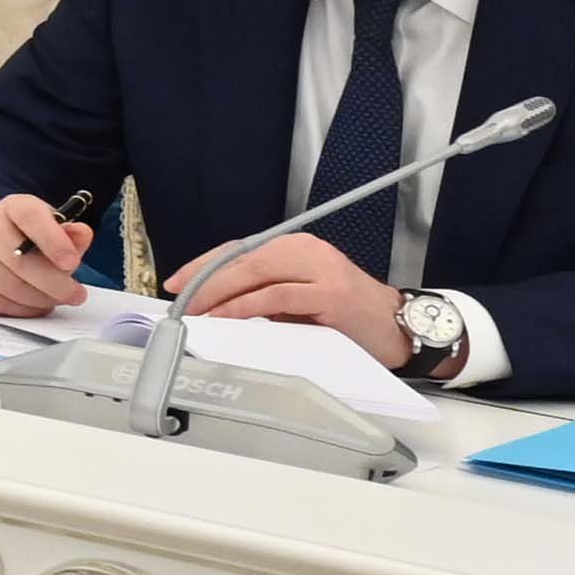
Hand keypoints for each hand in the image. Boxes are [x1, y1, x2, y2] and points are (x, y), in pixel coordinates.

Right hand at [0, 195, 97, 315]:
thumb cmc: (26, 239)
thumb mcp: (53, 231)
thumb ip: (71, 235)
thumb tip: (81, 234)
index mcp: (13, 206)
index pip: (30, 216)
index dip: (52, 240)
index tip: (71, 263)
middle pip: (17, 259)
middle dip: (52, 283)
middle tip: (74, 295)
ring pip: (4, 284)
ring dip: (36, 300)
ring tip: (52, 301)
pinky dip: (16, 309)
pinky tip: (30, 306)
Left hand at [177, 225, 410, 367]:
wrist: (397, 327)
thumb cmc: (346, 315)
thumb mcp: (297, 298)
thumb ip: (262, 293)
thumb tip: (213, 303)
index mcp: (296, 247)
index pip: (240, 248)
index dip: (204, 264)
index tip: (177, 282)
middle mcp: (307, 250)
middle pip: (243, 258)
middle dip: (205, 279)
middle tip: (180, 300)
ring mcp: (321, 269)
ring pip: (256, 273)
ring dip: (220, 294)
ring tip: (196, 312)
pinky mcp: (329, 293)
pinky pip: (276, 296)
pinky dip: (246, 306)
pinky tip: (227, 317)